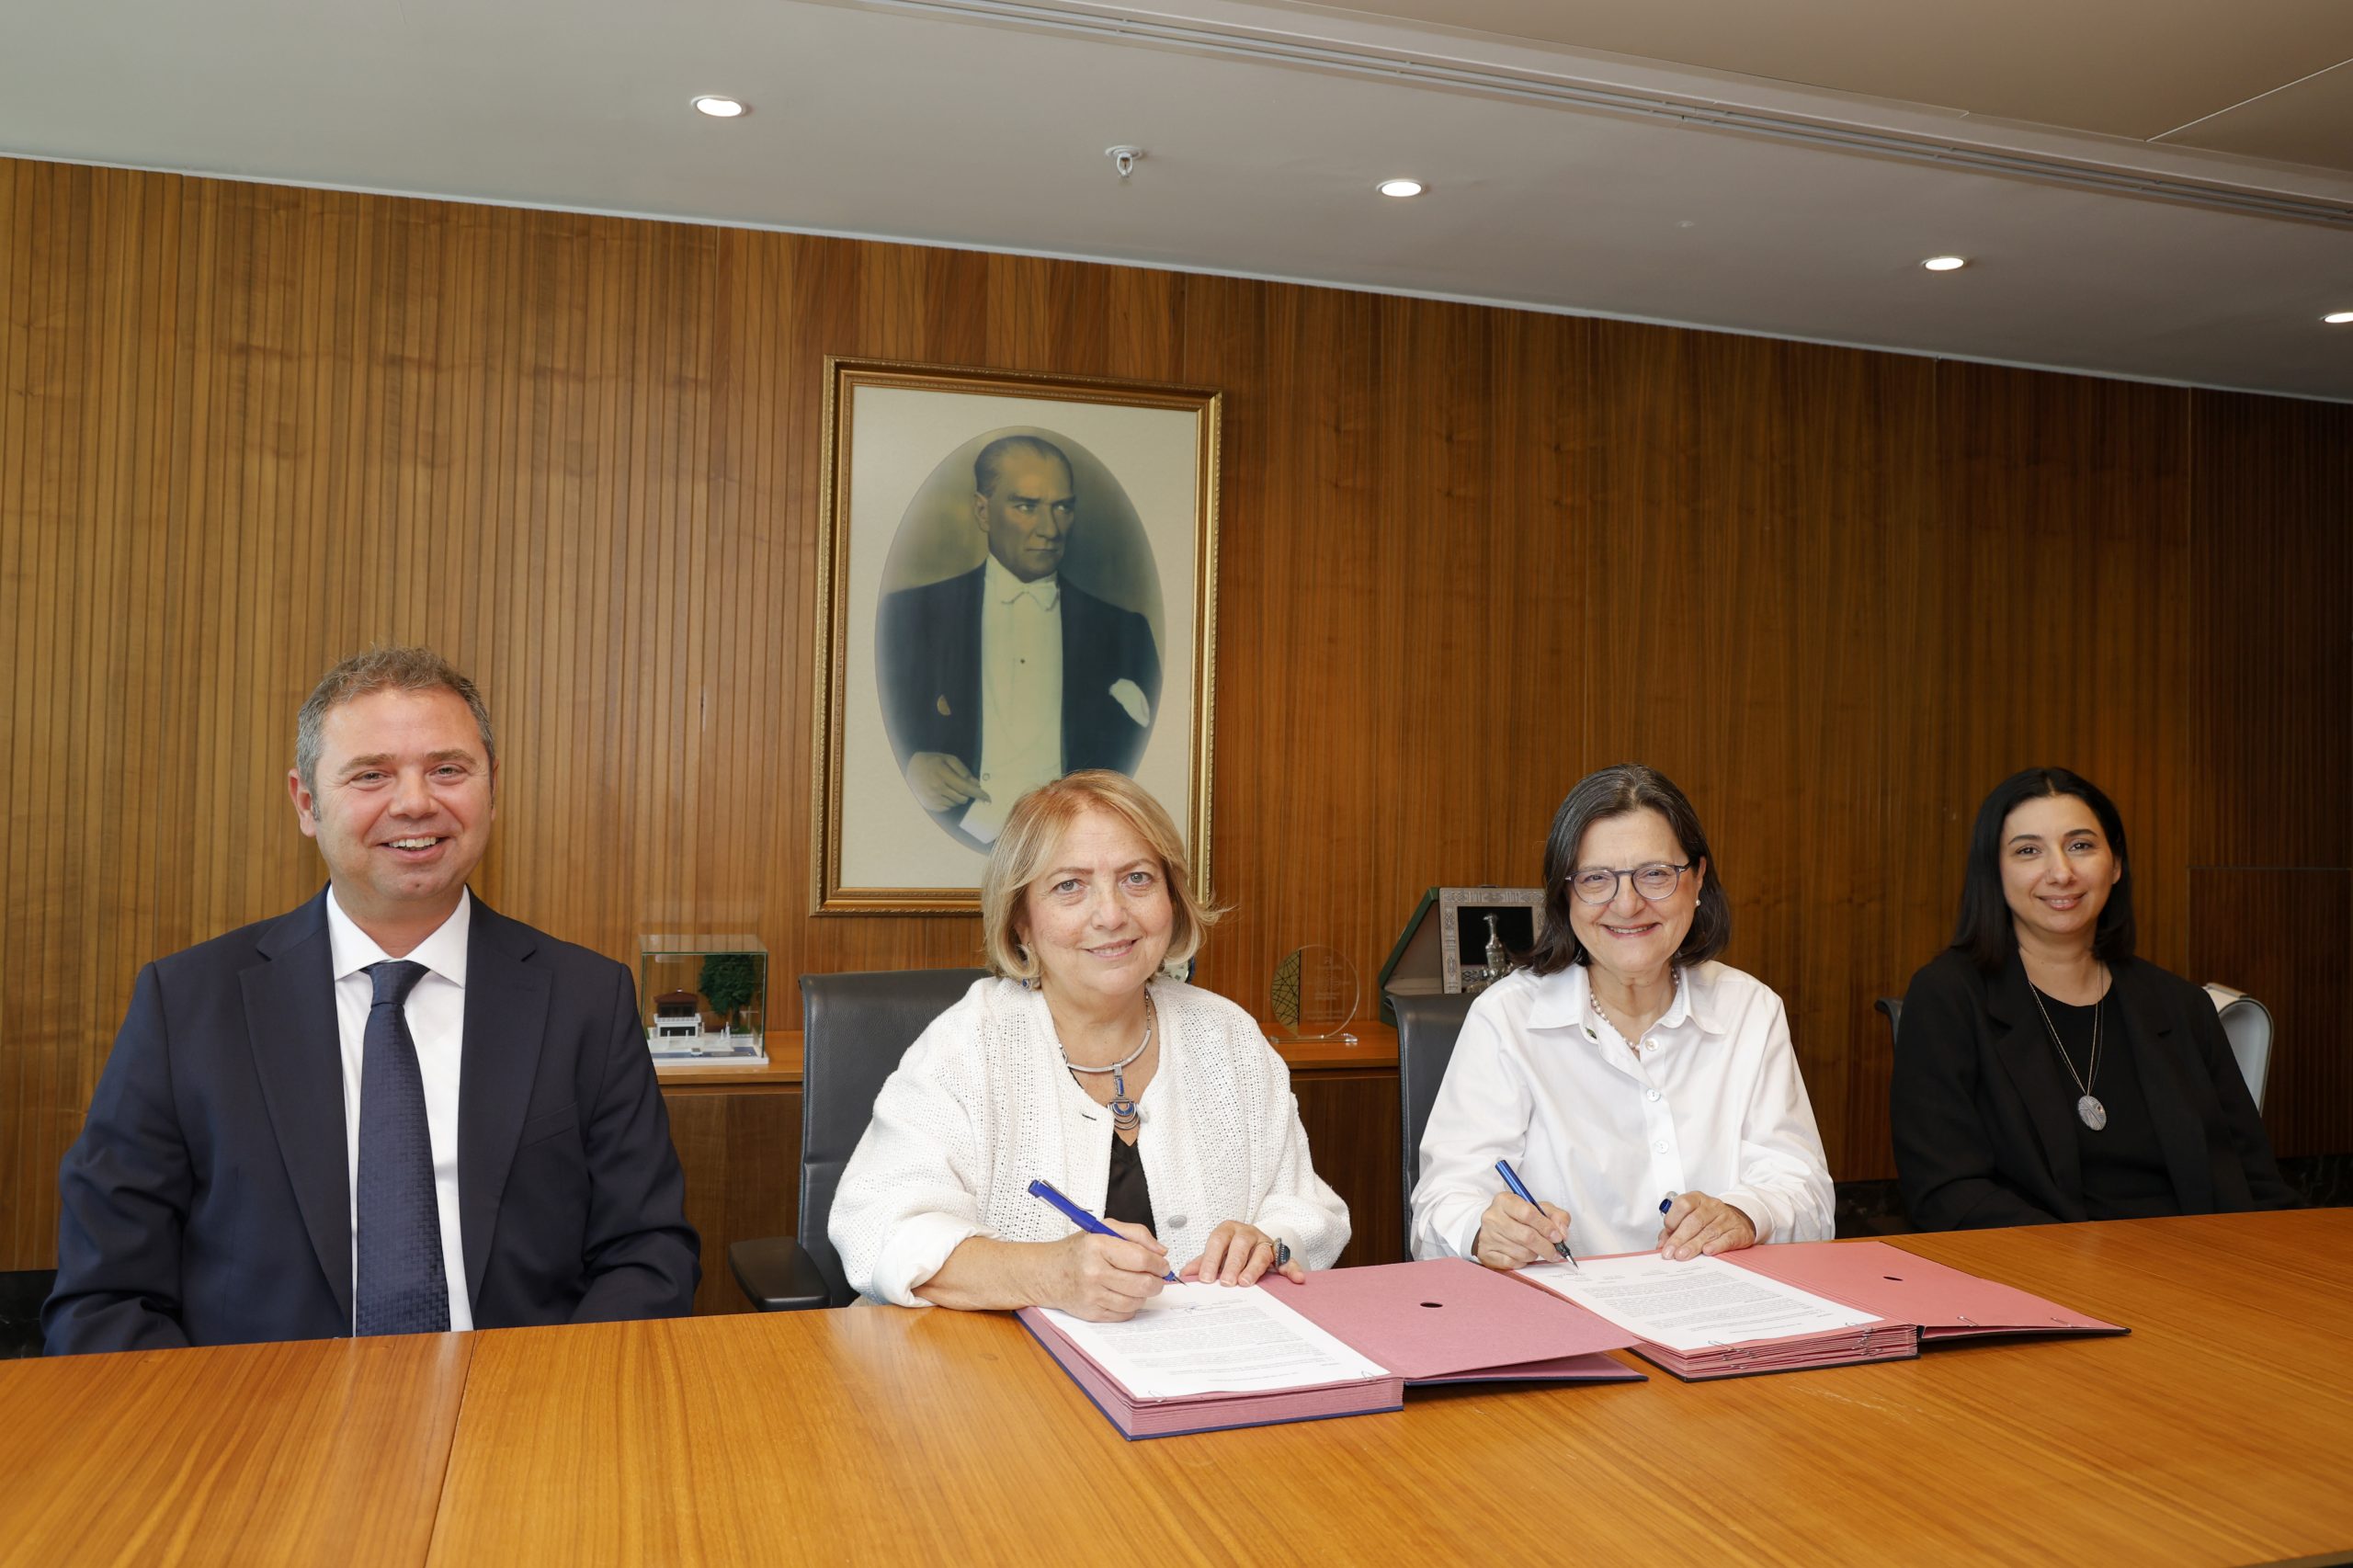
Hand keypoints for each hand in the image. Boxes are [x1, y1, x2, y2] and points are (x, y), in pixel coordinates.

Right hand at [905, 751, 989, 812]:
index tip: (987, 797)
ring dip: (958, 797)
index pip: (964, 787)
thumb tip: (976, 784)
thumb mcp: (949, 759)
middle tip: (962, 785)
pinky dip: (949, 802)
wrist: (911, 768)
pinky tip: (943, 792)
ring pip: (955, 804)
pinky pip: (947, 808)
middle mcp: (936, 788)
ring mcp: (932, 798)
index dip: (977, 793)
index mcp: (942, 775)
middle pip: (962, 798)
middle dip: (967, 794)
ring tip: (949, 786)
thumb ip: (963, 771)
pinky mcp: (929, 805)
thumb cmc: (933, 761)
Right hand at [1035, 1221, 1167, 1320]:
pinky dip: (1131, 1305)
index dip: (1159, 1263)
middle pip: (1142, 1284)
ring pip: (1136, 1301)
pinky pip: (1124, 1314)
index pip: (1141, 1258)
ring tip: (1137, 1284)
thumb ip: (1137, 1234)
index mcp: (1098, 1246)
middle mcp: (1093, 1272)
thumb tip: (1161, 1252)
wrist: (1048, 1273)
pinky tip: (1124, 1294)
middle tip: (1157, 1277)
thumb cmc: (1079, 1251)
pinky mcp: (1092, 1313)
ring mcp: (1092, 1295)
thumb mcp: (1105, 1229)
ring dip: (1144, 1294)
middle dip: (1157, 1281)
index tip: (1162, 1264)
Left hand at [1178, 1221, 1303, 1285]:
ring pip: (1261, 1253)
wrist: (1253, 1242)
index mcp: (1228, 1230)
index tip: (1204, 1279)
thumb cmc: (1230, 1250)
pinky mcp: (1280, 1252)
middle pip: (1240, 1245)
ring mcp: (1265, 1241)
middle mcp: (1247, 1233)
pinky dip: (1292, 1269)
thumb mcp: (1215, 1253)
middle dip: (1232, 1265)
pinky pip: (1288, 1260)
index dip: (1210, 1260)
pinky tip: (1296, 1279)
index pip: (1217, 1241)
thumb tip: (1185, 1274)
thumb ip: (1202, 1262)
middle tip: (1226, 1282)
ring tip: (1246, 1283)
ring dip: (1254, 1268)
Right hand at [1472, 1191, 1572, 1269]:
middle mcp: (1493, 1217)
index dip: (1546, 1227)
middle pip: (1526, 1236)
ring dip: (1535, 1255)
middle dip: (1546, 1247)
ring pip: (1521, 1252)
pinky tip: (1524, 1256)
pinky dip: (1523, 1262)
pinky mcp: (1486, 1253)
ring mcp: (1488, 1236)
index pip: (1528, 1213)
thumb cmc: (1518, 1217)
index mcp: (1505, 1201)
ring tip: (1537, 1250)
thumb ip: (1556, 1216)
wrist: (1493, 1227)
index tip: (1557, 1236)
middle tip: (1555, 1252)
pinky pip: (1512, 1263)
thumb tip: (1562, 1233)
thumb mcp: (1539, 1208)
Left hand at [1656, 1191, 1756, 1259]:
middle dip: (1680, 1238)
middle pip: (1694, 1221)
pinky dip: (1716, 1245)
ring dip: (1693, 1245)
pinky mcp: (1739, 1231)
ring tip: (1682, 1255)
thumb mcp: (1690, 1219)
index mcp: (1697, 1199)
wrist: (1738, 1220)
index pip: (1683, 1204)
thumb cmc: (1709, 1220)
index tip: (1666, 1235)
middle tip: (1671, 1253)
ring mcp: (1727, 1217)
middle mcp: (1712, 1206)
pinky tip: (1707, 1251)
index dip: (1673, 1220)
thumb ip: (1674, 1230)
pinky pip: (1727, 1238)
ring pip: (1708, 1231)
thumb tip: (1662, 1245)